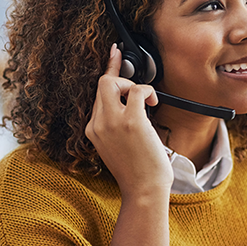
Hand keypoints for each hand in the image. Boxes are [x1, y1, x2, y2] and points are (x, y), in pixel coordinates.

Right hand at [85, 44, 173, 198]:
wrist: (143, 190)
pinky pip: (136, 90)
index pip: (97, 95)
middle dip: (119, 75)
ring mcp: (112, 122)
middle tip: (134, 81)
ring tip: (147, 102)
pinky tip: (153, 103)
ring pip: (113, 82)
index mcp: (93, 129)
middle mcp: (98, 124)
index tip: (114, 54)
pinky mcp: (131, 121)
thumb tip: (131, 103)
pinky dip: (147, 91)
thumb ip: (116, 125)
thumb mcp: (117, 146)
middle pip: (102, 83)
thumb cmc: (137, 172)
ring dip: (133, 84)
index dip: (108, 72)